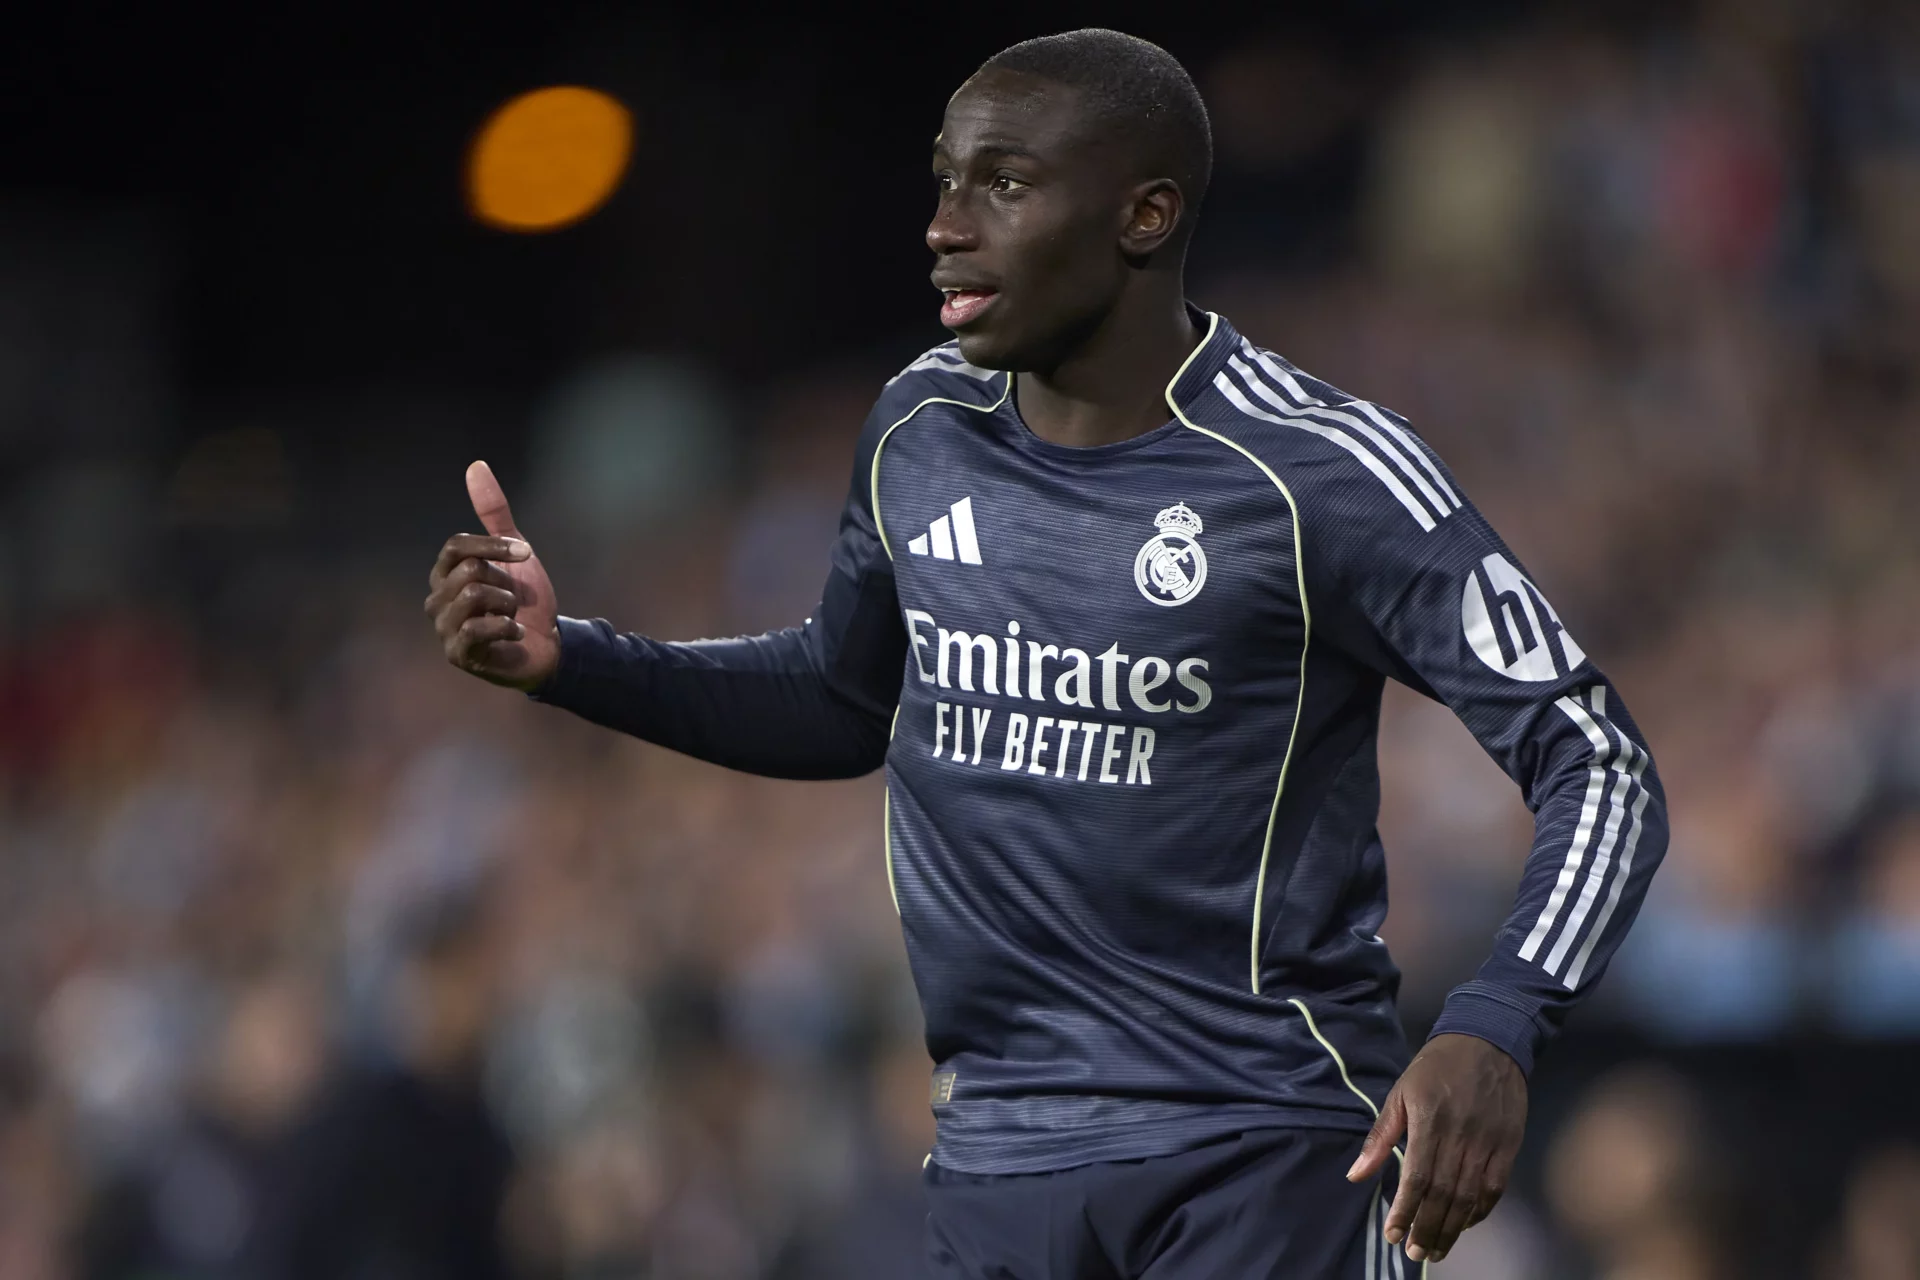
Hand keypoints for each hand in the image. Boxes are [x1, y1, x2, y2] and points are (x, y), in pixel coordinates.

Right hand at [424, 461, 560, 690]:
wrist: (547, 645)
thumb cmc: (525, 600)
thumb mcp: (515, 551)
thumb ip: (494, 513)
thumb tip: (476, 465)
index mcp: (445, 573)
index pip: (457, 546)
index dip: (494, 547)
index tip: (526, 553)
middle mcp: (436, 598)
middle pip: (469, 572)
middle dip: (505, 583)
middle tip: (514, 600)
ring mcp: (443, 628)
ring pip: (475, 597)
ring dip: (508, 605)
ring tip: (512, 616)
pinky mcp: (457, 653)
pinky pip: (477, 628)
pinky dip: (508, 626)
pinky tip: (515, 632)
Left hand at [1346, 1032, 1526, 1263]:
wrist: (1488, 1040)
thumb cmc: (1435, 1067)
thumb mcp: (1400, 1092)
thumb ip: (1379, 1137)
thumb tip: (1355, 1175)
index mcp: (1430, 1121)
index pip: (1417, 1178)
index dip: (1405, 1211)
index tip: (1392, 1235)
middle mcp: (1461, 1136)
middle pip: (1444, 1195)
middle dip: (1427, 1228)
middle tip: (1414, 1253)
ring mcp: (1488, 1142)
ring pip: (1470, 1197)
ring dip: (1452, 1229)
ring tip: (1436, 1250)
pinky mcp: (1509, 1145)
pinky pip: (1495, 1188)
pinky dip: (1479, 1212)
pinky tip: (1464, 1225)